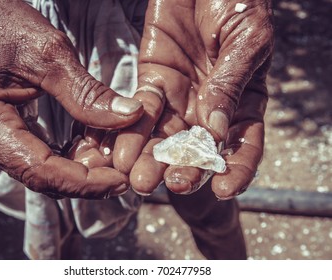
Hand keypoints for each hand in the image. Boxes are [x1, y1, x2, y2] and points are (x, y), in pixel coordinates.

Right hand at [0, 0, 142, 198]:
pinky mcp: (11, 137)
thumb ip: (88, 93)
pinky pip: (46, 158)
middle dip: (89, 179)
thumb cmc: (8, 27)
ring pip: (48, 173)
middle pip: (45, 178)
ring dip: (85, 170)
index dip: (85, 182)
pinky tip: (97, 144)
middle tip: (127, 170)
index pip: (41, 169)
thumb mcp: (51, 54)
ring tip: (116, 156)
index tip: (122, 180)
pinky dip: (75, 156)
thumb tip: (131, 115)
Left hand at [113, 0, 272, 198]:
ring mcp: (180, 96)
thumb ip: (231, 85)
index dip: (237, 169)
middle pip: (198, 146)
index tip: (225, 190)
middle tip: (172, 184)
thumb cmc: (238, 3)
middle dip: (185, 168)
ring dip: (153, 158)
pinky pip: (141, 110)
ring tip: (141, 178)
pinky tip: (123, 150)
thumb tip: (216, 131)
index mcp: (244, 101)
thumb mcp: (246, 41)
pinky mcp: (153, 81)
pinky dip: (131, 130)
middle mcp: (210, 107)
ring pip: (166, 134)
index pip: (243, 144)